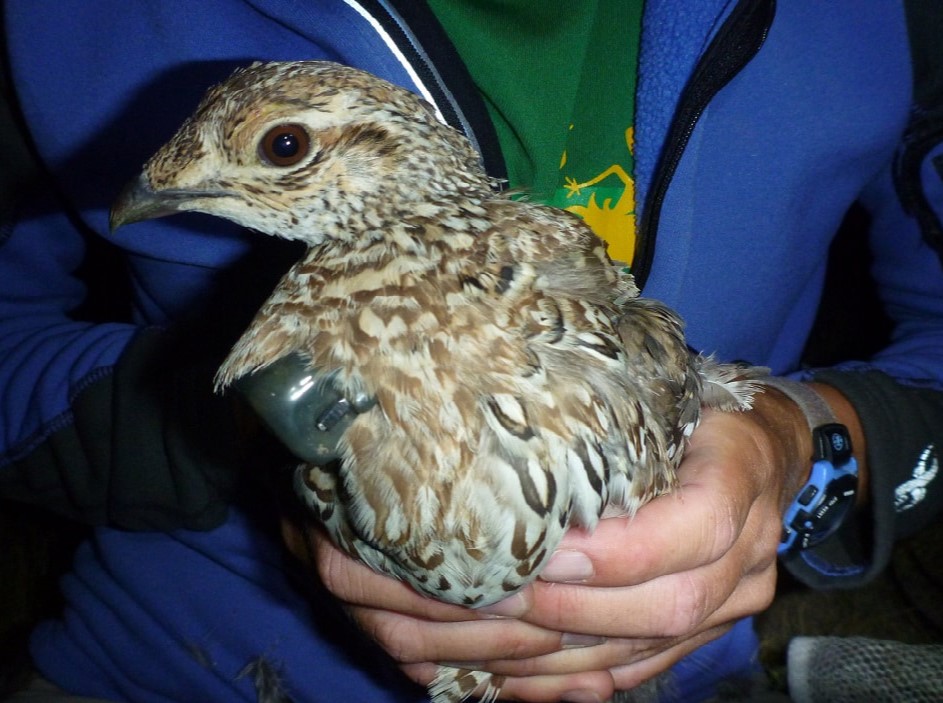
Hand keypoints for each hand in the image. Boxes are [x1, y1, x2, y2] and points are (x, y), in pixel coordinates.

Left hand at [284, 388, 818, 700]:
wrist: (761, 452)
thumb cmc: (694, 406)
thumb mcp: (665, 385)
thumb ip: (612, 413)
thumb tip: (500, 427)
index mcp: (744, 476)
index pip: (698, 527)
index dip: (617, 551)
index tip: (541, 550)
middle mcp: (747, 557)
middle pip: (664, 607)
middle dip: (563, 609)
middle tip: (475, 595)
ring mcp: (726, 608)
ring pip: (637, 651)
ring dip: (541, 655)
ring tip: (459, 640)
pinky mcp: (695, 638)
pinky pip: (627, 673)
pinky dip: (557, 681)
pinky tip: (491, 673)